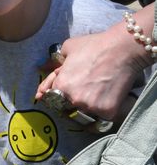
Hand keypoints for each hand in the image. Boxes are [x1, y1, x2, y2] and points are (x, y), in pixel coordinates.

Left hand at [36, 10, 152, 119]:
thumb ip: (54, 63)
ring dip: (84, 112)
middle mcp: (74, 99)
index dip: (53, 97)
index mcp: (61, 85)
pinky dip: (101, 113)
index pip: (51, 99)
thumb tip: (41, 68)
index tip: (57, 97)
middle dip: (68, 105)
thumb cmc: (94, 45)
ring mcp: (91, 107)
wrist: (122, 49)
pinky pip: (101, 119)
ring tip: (92, 101)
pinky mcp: (108, 112)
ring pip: (83, 117)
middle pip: (66, 110)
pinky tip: (104, 103)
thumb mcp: (67, 49)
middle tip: (78, 98)